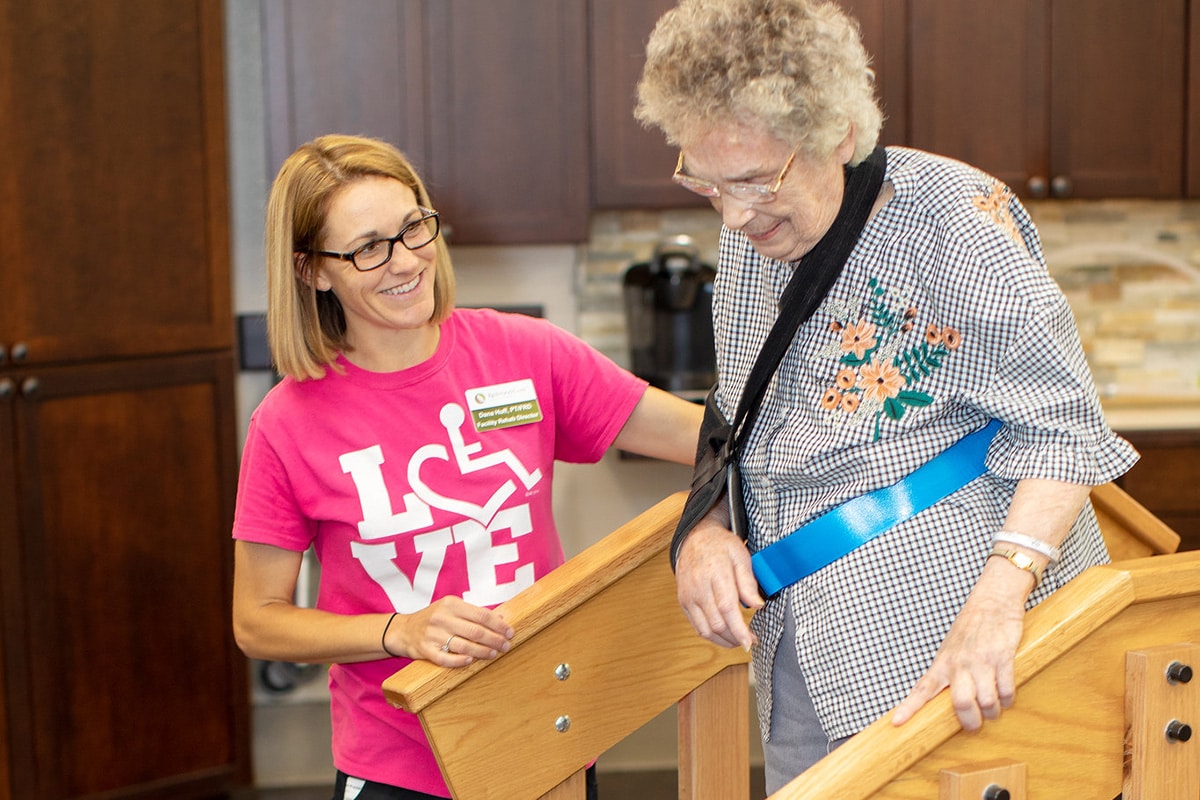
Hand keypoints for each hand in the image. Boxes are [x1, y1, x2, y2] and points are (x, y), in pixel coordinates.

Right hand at [385, 596, 513, 666]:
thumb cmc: (433, 619)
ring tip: (493, 654)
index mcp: (451, 604)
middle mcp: (442, 618)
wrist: (403, 630)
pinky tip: (470, 661)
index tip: (509, 632)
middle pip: (475, 631)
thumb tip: (500, 620)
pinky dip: (459, 661)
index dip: (498, 625)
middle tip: (506, 645)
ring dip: (482, 651)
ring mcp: (433, 635)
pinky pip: (445, 658)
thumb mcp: (451, 608)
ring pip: (463, 645)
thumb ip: (474, 613)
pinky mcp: (425, 650)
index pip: (481, 615)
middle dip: (494, 639)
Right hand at [675, 514, 763, 649]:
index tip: (750, 641)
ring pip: (705, 629)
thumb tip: (757, 605)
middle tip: (750, 640)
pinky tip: (724, 635)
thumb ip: (748, 582)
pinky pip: (696, 626)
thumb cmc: (720, 546)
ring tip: (738, 640)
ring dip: (723, 641)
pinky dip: (711, 635)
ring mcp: (688, 595)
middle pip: (716, 623)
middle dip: (735, 638)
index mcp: (715, 572)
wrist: (695, 538)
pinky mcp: (683, 602)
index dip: (738, 629)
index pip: (726, 608)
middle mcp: (698, 586)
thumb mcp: (741, 556)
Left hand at [891, 562, 1029, 729]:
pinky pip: (1006, 690)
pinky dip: (1008, 699)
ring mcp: (981, 661)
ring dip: (992, 712)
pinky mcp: (1002, 658)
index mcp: (942, 663)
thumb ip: (947, 672)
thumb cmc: (971, 627)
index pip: (922, 689)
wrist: (992, 600)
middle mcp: (959, 664)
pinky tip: (1006, 697)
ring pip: (986, 702)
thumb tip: (945, 698)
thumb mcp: (950, 648)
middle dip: (970, 722)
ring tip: (994, 710)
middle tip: (974, 725)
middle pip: (960, 704)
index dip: (909, 707)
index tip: (897, 722)